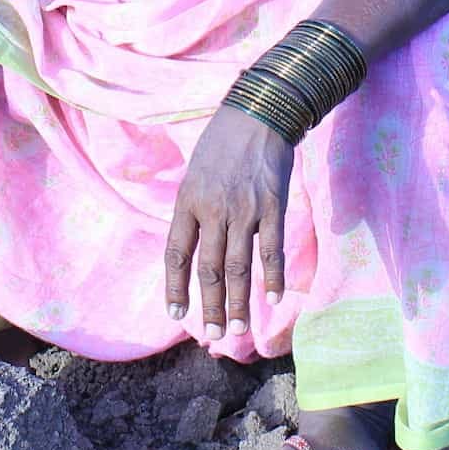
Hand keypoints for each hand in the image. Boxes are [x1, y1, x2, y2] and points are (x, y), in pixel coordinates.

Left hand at [164, 106, 293, 337]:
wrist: (258, 113)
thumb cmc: (222, 143)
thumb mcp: (195, 174)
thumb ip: (194, 211)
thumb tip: (193, 246)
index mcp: (189, 202)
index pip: (177, 255)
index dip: (175, 288)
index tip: (176, 315)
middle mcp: (214, 211)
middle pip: (210, 269)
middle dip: (209, 306)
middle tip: (211, 336)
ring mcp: (245, 211)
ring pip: (239, 268)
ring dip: (237, 302)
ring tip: (236, 330)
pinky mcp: (273, 207)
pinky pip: (271, 250)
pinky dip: (273, 276)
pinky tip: (273, 298)